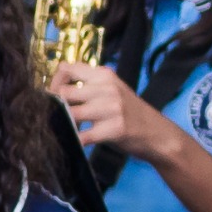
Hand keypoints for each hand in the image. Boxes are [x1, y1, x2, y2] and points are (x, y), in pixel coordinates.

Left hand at [48, 61, 163, 157]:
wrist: (158, 134)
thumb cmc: (131, 113)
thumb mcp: (113, 90)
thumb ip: (89, 85)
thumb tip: (56, 89)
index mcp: (104, 75)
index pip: (66, 69)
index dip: (54, 83)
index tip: (53, 96)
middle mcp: (107, 88)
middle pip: (63, 92)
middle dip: (55, 106)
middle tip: (57, 117)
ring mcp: (111, 108)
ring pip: (70, 113)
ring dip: (64, 124)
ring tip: (68, 129)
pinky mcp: (114, 128)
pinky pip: (82, 136)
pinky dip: (74, 140)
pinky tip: (75, 142)